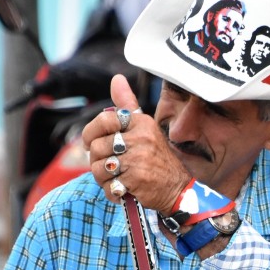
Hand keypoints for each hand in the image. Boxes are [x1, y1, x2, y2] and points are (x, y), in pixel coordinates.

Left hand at [81, 75, 189, 212]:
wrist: (178, 189)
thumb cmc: (158, 159)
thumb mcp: (146, 129)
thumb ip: (127, 106)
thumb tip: (116, 78)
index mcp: (141, 123)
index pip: (104, 120)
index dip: (90, 133)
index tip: (91, 143)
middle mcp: (141, 138)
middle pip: (97, 146)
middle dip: (97, 160)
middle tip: (109, 166)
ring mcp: (139, 158)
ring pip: (99, 167)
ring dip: (103, 177)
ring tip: (116, 178)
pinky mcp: (136, 178)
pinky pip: (109, 184)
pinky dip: (112, 191)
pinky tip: (122, 189)